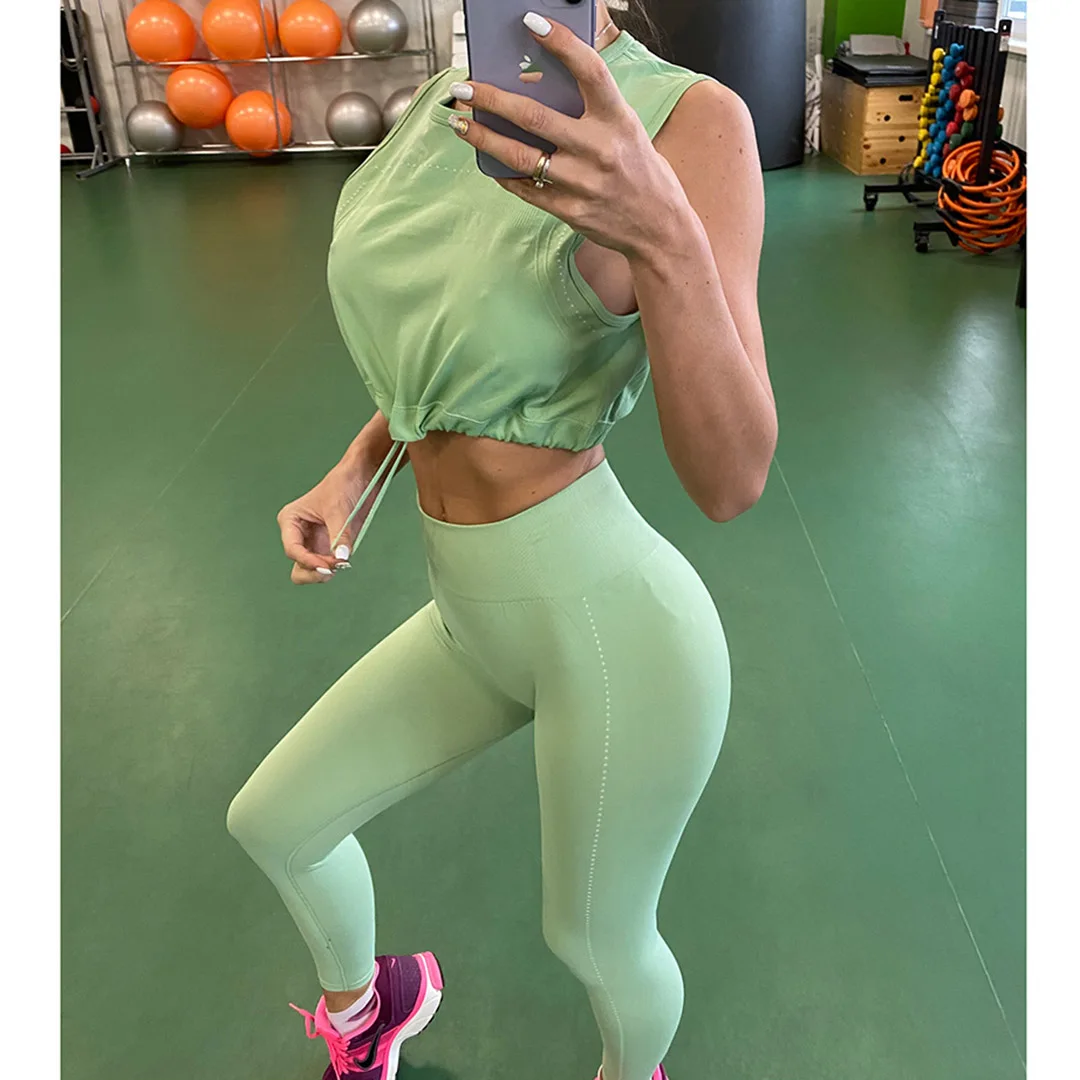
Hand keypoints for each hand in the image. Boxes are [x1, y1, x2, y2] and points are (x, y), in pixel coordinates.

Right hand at [277, 465, 371, 585]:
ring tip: (341, 562)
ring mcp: (313, 542)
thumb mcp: (339, 510)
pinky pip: (327, 566)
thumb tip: (341, 558)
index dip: (308, 561)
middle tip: (332, 567)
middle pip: (298, 566)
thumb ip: (340, 536)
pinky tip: (344, 560)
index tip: (327, 565)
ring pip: (311, 570)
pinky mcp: (328, 546)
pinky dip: (334, 567)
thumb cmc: (343, 485)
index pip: (292, 549)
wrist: (361, 477)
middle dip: (312, 570)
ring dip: (324, 571)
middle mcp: (299, 534)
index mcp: (291, 521)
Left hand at [447, 13, 694, 259]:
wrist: (660, 229)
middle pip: (535, 117)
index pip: (589, 70)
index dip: (561, 43)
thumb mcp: (626, 130)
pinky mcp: (571, 210)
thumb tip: (537, 86)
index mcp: (618, 120)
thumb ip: (590, 110)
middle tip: (464, 87)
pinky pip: (526, 189)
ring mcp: (582, 183)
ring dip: (484, 137)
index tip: (531, 22)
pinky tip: (487, 161)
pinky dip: (503, 174)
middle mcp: (600, 149)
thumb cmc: (640, 171)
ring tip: (461, 123)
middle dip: (492, 99)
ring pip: (520, 156)